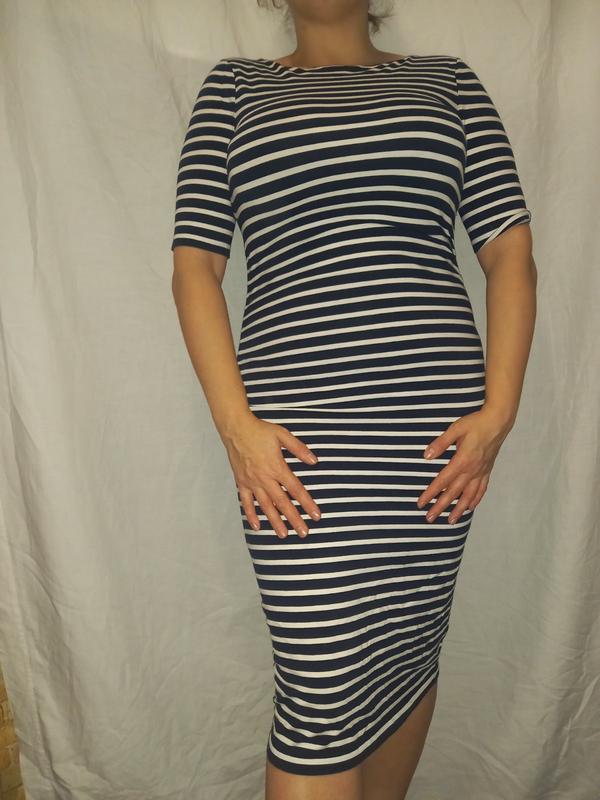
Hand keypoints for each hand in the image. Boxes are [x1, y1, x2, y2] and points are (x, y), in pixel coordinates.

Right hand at [222, 412, 320, 538]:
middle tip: (304, 533)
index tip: (316, 516)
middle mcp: (264, 478)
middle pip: (282, 503)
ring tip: (284, 535)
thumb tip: (314, 461)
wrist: (236, 428)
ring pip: (265, 506)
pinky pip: (246, 503)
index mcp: (277, 467)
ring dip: (275, 522)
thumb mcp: (283, 435)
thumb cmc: (260, 431)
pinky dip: (251, 515)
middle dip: (294, 519)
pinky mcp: (241, 483)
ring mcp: (251, 482)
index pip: (296, 490)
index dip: (307, 504)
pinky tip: (258, 526)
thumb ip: (299, 449)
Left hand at [417, 406, 513, 523]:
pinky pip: (481, 489)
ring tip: (450, 521)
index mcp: (462, 461)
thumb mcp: (455, 429)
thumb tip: (426, 456)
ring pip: (469, 495)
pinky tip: (471, 507)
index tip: (421, 503)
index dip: (430, 493)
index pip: (442, 481)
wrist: (498, 421)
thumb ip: (441, 443)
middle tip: (429, 518)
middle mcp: (472, 470)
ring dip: (459, 509)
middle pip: (454, 493)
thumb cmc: (476, 423)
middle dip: (440, 506)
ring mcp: (481, 472)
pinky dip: (475, 499)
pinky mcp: (487, 470)